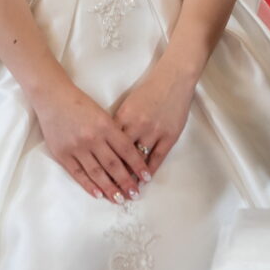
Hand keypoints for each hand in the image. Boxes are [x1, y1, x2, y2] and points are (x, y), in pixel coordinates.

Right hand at [30, 80, 145, 202]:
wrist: (52, 97)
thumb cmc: (80, 104)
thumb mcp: (101, 114)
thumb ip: (113, 133)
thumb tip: (127, 157)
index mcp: (105, 125)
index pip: (126, 150)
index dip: (138, 165)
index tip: (146, 178)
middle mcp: (92, 137)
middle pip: (113, 165)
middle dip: (126, 182)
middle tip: (135, 194)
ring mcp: (76, 147)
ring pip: (97, 172)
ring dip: (109, 188)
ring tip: (119, 199)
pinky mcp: (62, 154)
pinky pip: (78, 173)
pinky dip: (88, 185)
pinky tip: (98, 194)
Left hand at [112, 58, 194, 179]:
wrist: (173, 80)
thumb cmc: (149, 90)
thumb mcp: (128, 104)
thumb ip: (119, 122)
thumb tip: (109, 141)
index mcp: (123, 116)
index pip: (108, 143)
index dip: (102, 160)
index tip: (96, 174)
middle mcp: (136, 125)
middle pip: (121, 155)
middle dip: (114, 174)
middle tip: (109, 189)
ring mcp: (154, 132)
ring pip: (138, 160)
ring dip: (131, 176)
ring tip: (126, 189)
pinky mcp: (169, 136)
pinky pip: (157, 158)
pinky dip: (149, 170)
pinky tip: (144, 179)